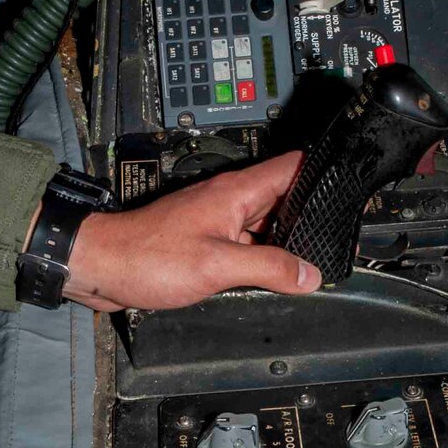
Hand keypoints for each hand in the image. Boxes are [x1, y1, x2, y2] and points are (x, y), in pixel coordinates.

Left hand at [63, 153, 320, 312]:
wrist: (101, 266)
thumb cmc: (148, 257)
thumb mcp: (218, 266)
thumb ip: (268, 267)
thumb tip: (308, 274)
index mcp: (236, 192)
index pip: (291, 166)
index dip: (322, 174)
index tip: (347, 190)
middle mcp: (227, 201)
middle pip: (282, 200)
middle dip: (308, 218)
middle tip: (334, 242)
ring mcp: (215, 221)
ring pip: (264, 226)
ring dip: (282, 245)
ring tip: (307, 266)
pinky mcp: (202, 242)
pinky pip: (242, 245)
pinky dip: (258, 259)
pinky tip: (268, 280)